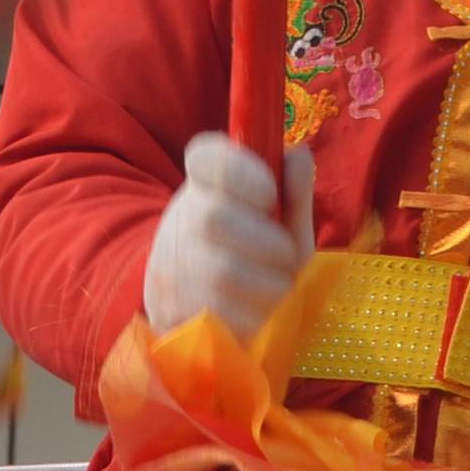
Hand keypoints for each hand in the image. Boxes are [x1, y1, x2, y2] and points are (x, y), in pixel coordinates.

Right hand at [140, 132, 314, 339]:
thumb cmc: (252, 246)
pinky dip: (253, 314)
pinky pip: (220, 314)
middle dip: (266, 241)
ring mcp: (169, 265)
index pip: (205, 156)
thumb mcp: (278, 216)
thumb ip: (293, 188)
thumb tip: (300, 157)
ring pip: (221, 273)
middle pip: (214, 218)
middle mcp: (180, 217)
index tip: (269, 193)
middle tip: (285, 252)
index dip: (240, 171)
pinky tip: (258, 308)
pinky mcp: (170, 309)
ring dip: (266, 282)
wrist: (198, 296)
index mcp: (204, 181)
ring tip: (278, 283)